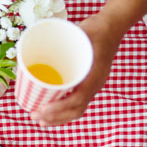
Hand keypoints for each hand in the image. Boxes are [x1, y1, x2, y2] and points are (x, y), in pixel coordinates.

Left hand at [30, 11, 123, 125]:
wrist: (112, 27)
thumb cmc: (97, 28)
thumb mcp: (81, 31)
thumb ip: (63, 39)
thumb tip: (37, 42)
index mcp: (94, 75)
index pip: (77, 99)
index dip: (59, 108)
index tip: (42, 109)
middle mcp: (94, 84)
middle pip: (76, 110)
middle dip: (54, 117)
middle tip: (34, 116)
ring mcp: (92, 86)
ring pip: (76, 110)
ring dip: (57, 118)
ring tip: (40, 119)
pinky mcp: (88, 84)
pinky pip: (77, 103)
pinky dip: (63, 110)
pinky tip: (50, 110)